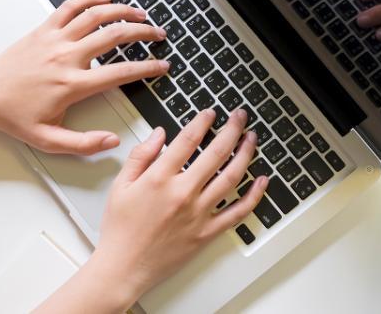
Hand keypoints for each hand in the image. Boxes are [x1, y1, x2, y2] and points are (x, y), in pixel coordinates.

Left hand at [0, 0, 169, 154]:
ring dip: (122, 11)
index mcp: (72, 84)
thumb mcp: (49, 140)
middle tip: (158, 34)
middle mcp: (66, 57)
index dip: (147, 68)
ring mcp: (55, 40)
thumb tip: (112, 141)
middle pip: (114, 36)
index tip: (162, 66)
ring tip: (140, 13)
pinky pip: (70, 7)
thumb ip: (83, 144)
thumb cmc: (14, 116)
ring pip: (96, 15)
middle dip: (143, 32)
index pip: (120, 72)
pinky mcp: (44, 30)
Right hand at [36, 109, 267, 312]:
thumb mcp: (120, 185)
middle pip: (216, 153)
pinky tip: (261, 181)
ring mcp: (198, 213)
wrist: (124, 267)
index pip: (187, 140)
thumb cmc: (119, 229)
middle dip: (232, 130)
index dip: (202, 122)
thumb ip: (141, 156)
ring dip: (245, 155)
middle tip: (240, 117)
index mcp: (159, 179)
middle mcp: (182, 193)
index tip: (210, 113)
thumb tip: (158, 134)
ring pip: (231, 178)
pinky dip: (253, 196)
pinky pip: (237, 212)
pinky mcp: (207, 233)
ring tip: (252, 139)